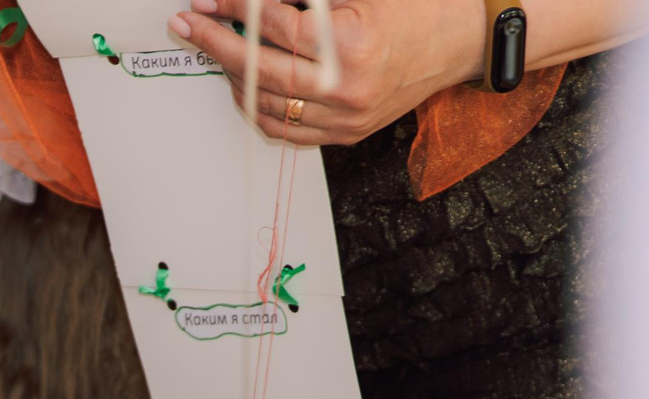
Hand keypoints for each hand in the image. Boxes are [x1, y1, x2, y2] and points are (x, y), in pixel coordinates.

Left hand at [171, 0, 477, 146]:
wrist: (460, 40)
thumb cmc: (416, 6)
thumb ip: (302, 0)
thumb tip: (250, 2)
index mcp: (352, 45)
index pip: (274, 28)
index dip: (234, 10)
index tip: (207, 1)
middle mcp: (347, 89)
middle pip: (260, 70)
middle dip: (216, 45)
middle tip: (188, 26)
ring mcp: (345, 118)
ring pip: (265, 104)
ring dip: (231, 76)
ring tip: (214, 49)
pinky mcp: (344, 134)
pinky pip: (284, 130)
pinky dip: (255, 106)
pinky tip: (242, 81)